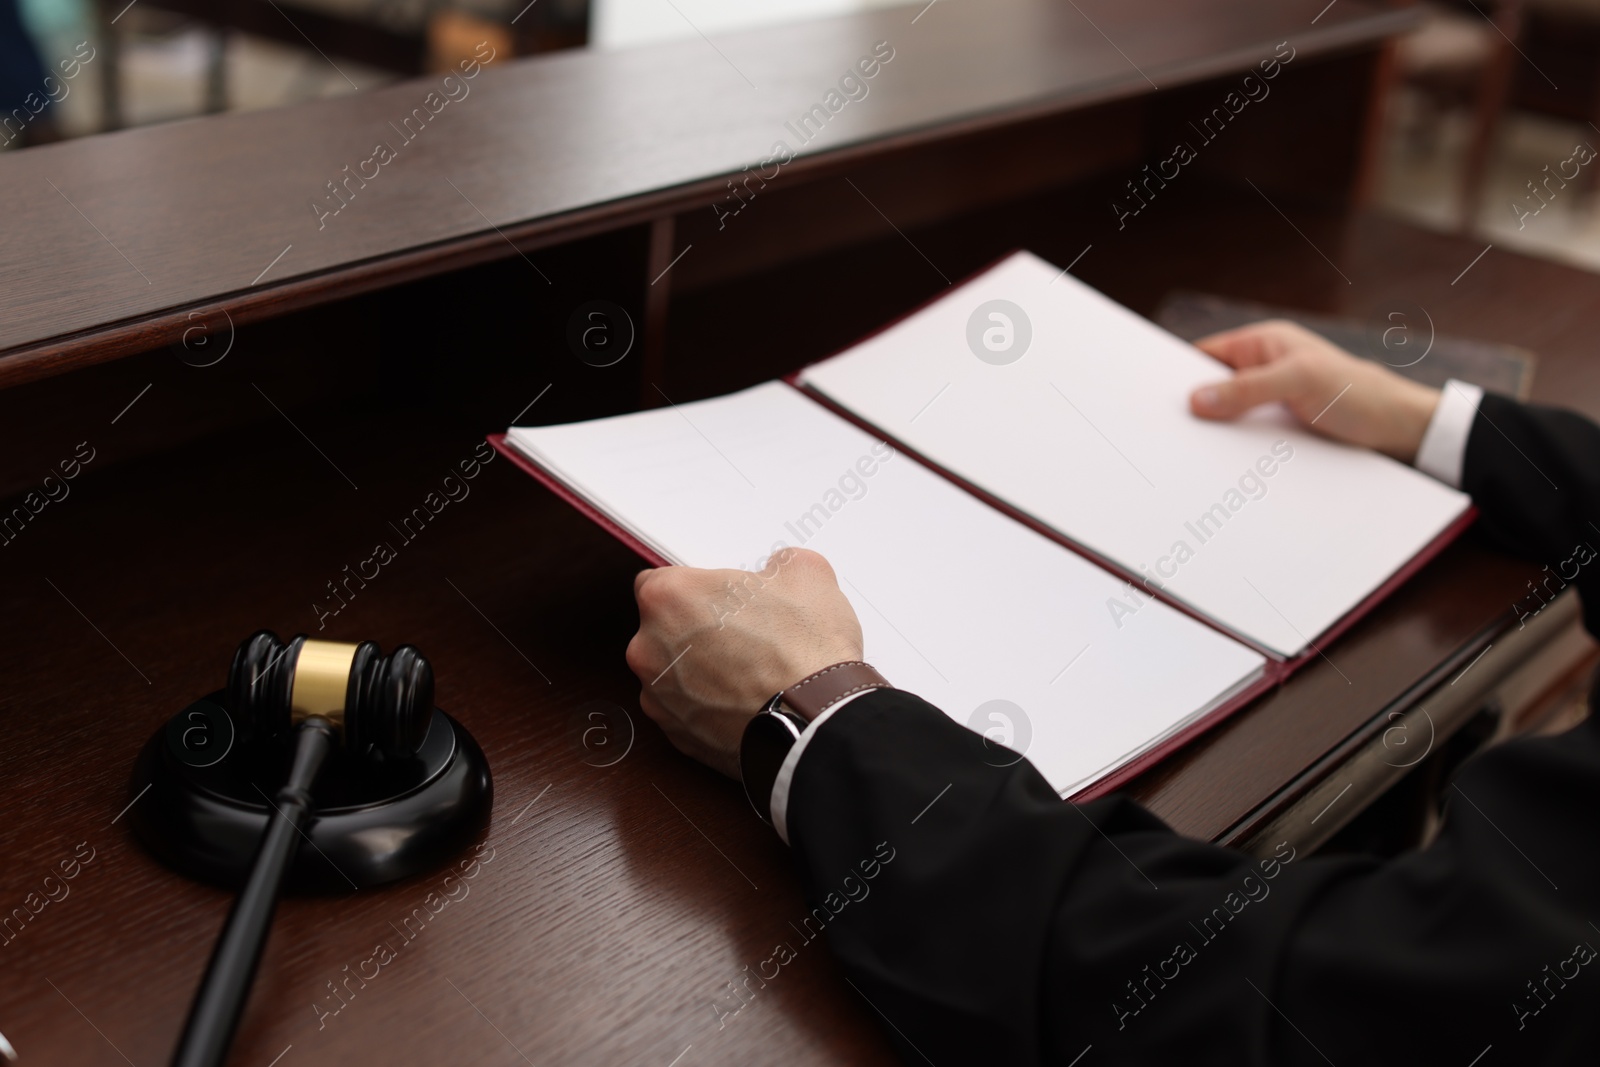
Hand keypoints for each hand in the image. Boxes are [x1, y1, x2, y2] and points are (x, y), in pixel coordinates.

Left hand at [626, 548, 863, 778]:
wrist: (818, 726)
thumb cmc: (803, 653)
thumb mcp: (806, 574)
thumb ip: (776, 565)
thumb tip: (779, 572)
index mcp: (667, 598)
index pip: (658, 580)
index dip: (693, 588)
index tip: (719, 596)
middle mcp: (648, 648)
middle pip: (663, 629)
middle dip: (696, 630)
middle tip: (743, 632)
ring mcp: (658, 698)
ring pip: (673, 674)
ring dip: (701, 671)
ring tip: (751, 672)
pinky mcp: (676, 736)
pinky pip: (687, 712)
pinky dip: (710, 708)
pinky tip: (747, 702)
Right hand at [1187, 320, 1440, 461]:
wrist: (1402, 433)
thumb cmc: (1361, 394)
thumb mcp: (1300, 382)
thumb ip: (1247, 388)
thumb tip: (1196, 399)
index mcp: (1264, 344)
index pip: (1206, 354)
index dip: (1179, 372)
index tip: (1155, 396)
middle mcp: (1264, 370)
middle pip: (1211, 388)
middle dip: (1194, 407)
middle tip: (1169, 430)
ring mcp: (1270, 402)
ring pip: (1227, 417)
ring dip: (1216, 435)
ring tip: (1192, 452)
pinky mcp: (1278, 431)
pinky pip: (1245, 440)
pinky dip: (1234, 452)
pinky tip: (1222, 465)